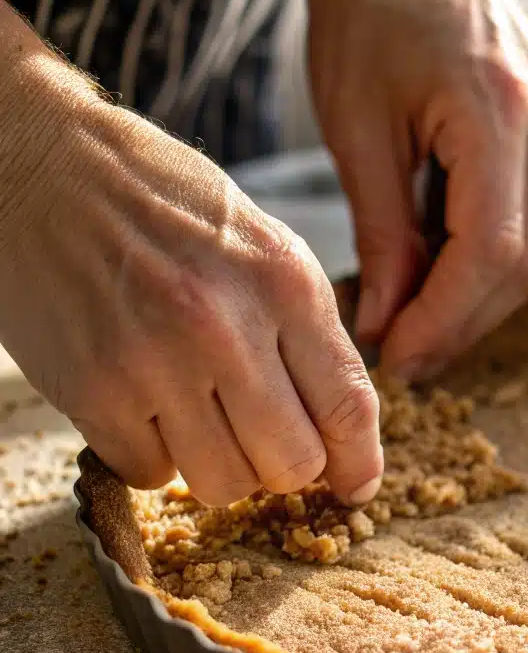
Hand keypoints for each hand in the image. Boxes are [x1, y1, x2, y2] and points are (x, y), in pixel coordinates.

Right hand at [0, 10, 382, 506]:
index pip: (348, 405)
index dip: (359, 461)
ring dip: (221, 466)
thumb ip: (308, 335)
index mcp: (285, 285)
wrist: (43, 168)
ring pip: (224, 484)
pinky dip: (155, 455)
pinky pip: (151, 474)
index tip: (356, 484)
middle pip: (293, 463)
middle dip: (287, 468)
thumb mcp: (264, 248)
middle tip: (265, 441)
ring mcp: (155, 363)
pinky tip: (148, 406)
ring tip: (202, 416)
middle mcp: (226, 328)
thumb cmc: (164, 207)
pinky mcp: (93, 391)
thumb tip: (343, 431)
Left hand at [307, 0, 527, 379]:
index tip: (401, 357)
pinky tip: (488, 264)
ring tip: (443, 314)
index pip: (493, 250)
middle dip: (467, 320)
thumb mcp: (354, 127)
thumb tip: (389, 324)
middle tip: (411, 354)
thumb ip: (381, 234)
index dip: (446, 319)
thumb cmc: (368, 9)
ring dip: (506, 295)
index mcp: (497, 103)